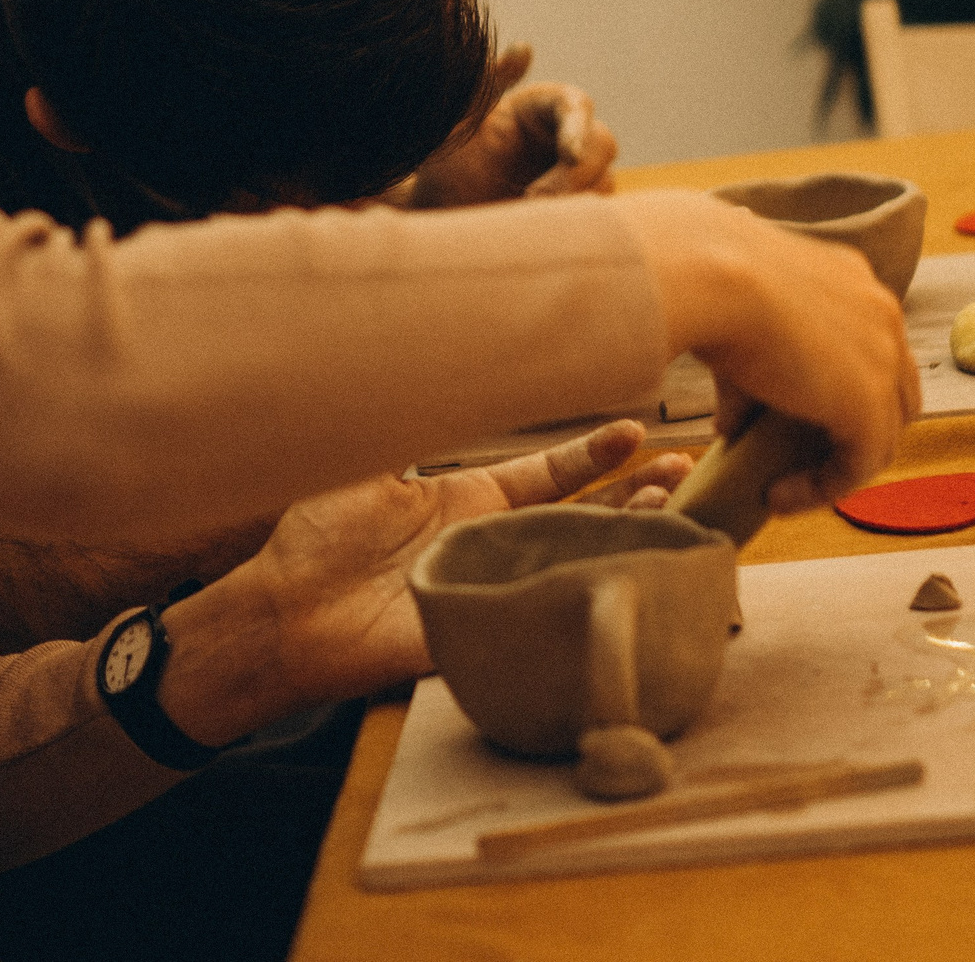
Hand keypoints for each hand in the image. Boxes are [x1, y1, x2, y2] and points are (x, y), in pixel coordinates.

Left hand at [157, 422, 684, 743]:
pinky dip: (595, 597)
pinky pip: (553, 615)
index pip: (551, 475)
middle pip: (586, 516)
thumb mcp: (361, 462)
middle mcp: (495, 542)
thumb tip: (404, 344)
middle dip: (638, 493)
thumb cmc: (316, 539)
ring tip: (678, 508)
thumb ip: (397, 416)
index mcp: (471, 502)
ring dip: (632, 537)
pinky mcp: (489, 630)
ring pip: (582, 560)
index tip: (637, 427)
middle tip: (686, 470)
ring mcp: (497, 587)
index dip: (594, 454)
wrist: (288, 611)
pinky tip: (633, 576)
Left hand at [409, 43, 618, 206]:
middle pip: (602, 144)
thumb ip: (488, 86)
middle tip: (535, 199)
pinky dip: (574, 221)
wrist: (441, 215)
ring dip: (573, 201)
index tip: (569, 155)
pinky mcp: (575, 207)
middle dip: (576, 174)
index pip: (576, 105)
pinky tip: (540, 230)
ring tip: (525, 215)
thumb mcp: (459, 126)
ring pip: (603, 182)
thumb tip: (523, 48)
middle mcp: (565, 136)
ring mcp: (575, 174)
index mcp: (541, 107)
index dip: (578, 127)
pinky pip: (594, 214)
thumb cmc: (446, 165)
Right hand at [617, 190, 918, 512]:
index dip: (841, 392)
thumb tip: (730, 427)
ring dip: (836, 468)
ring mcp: (883, 358)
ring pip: (883, 433)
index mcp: (850, 280)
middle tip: (803, 460)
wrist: (710, 278)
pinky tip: (778, 496)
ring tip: (783, 489)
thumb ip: (744, 380)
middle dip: (854, 432)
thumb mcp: (732, 324)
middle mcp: (880, 312)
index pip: (870, 347)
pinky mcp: (868, 404)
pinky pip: (859, 464)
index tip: (793, 422)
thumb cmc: (704, 282)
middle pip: (893, 391)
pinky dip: (823, 489)